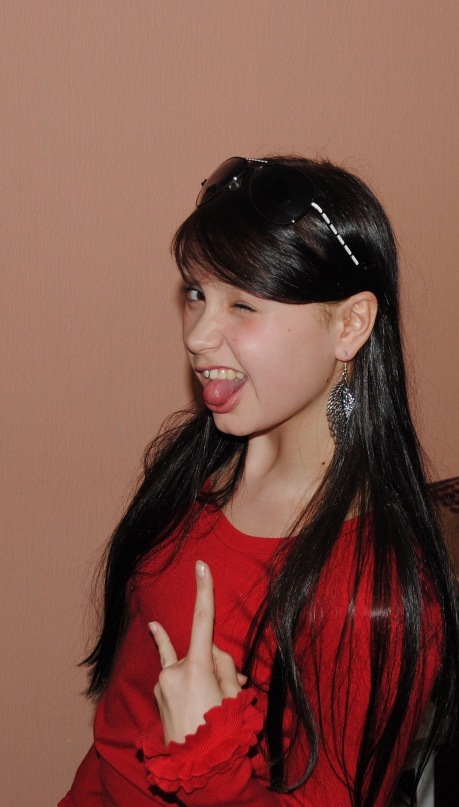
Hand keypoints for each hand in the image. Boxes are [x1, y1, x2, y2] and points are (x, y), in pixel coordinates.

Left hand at [149, 560, 245, 743]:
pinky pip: (174, 674)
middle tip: (231, 689)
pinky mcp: (157, 693)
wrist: (198, 770)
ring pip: (189, 664)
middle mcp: (173, 671)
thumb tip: (215, 654)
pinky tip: (159, 633)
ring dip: (202, 675)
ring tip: (215, 703)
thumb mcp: (233, 696)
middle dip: (217, 664)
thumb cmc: (222, 733)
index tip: (200, 566)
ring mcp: (162, 683)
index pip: (204, 621)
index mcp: (195, 668)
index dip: (204, 591)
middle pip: (202, 650)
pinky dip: (177, 666)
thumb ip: (225, 667)